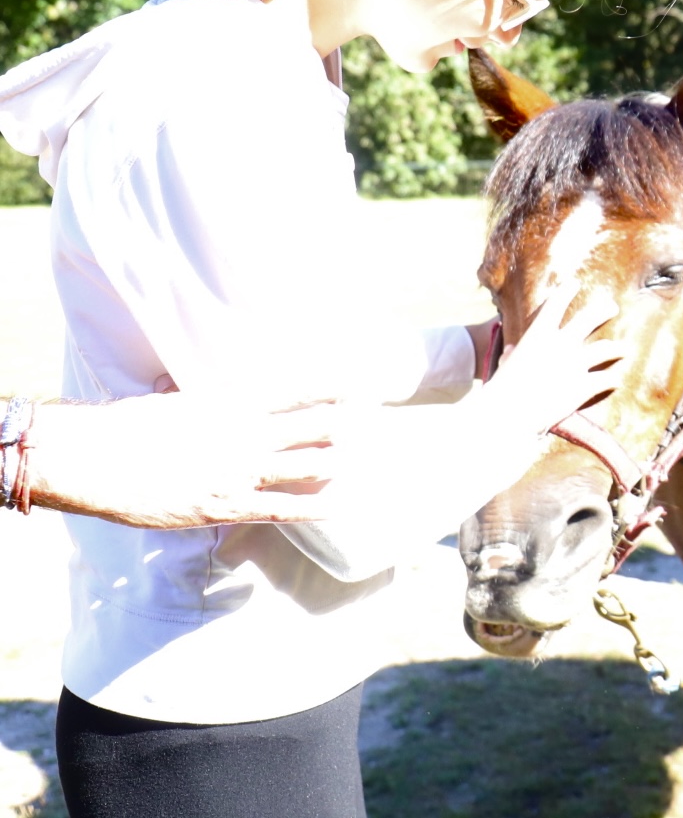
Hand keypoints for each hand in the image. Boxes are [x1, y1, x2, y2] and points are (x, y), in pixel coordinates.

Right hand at [31, 394, 341, 527]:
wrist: (94, 459)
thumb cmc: (126, 427)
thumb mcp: (170, 402)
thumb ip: (192, 397)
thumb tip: (187, 390)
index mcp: (233, 402)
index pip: (299, 391)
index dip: (335, 389)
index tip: (363, 386)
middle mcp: (247, 433)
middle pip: (317, 426)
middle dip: (349, 425)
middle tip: (376, 424)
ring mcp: (241, 471)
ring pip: (310, 465)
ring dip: (339, 462)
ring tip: (365, 460)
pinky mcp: (227, 506)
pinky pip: (285, 508)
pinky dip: (317, 507)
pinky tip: (340, 505)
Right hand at [473, 280, 623, 437]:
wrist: (511, 413)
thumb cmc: (502, 388)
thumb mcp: (505, 365)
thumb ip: (512, 354)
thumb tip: (511, 351)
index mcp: (539, 333)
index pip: (556, 303)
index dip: (566, 291)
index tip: (575, 284)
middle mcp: (562, 343)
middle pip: (590, 317)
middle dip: (603, 309)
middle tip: (612, 306)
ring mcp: (577, 363)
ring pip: (606, 348)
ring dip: (616, 348)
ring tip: (623, 349)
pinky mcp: (586, 385)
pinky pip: (607, 379)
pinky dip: (612, 380)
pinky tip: (616, 380)